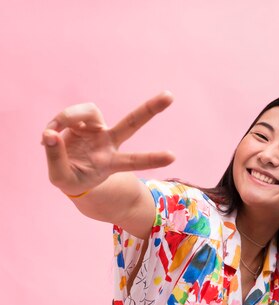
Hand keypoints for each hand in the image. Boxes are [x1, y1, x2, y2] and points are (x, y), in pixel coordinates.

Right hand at [42, 92, 174, 196]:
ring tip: (54, 131)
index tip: (173, 157)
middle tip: (170, 96)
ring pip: (90, 110)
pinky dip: (57, 121)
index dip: (151, 159)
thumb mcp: (61, 178)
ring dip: (68, 116)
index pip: (133, 161)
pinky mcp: (84, 121)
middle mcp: (109, 143)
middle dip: (151, 109)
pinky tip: (50, 134)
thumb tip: (51, 134)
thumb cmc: (71, 178)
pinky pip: (70, 114)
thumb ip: (55, 158)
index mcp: (110, 163)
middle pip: (131, 122)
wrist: (67, 172)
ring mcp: (98, 130)